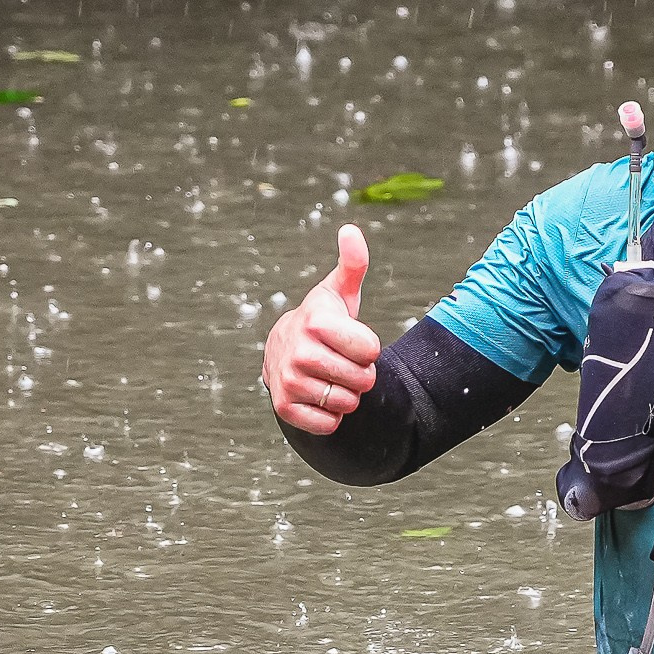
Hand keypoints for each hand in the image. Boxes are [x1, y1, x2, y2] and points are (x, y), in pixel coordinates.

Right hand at [262, 224, 380, 434]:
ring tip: (331, 377)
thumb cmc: (323, 321)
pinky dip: (331, 416)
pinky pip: (329, 423)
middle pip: (363, 379)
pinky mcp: (284, 407)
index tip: (352, 341)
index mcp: (316, 322)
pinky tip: (320, 396)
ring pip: (348, 403)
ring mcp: (289, 380)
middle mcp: (299, 351)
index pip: (371, 350)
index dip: (368, 349)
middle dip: (361, 374)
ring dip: (348, 395)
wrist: (282, 351)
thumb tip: (351, 230)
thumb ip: (352, 264)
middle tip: (343, 362)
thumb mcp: (339, 292)